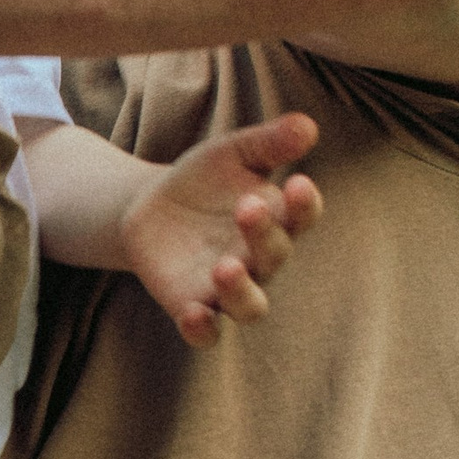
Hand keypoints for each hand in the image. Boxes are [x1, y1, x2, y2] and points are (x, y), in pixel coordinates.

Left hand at [120, 114, 322, 349]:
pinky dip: (203, 330)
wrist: (152, 209)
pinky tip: (193, 315)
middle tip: (248, 207)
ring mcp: (228, 288)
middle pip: (274, 256)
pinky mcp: (193, 307)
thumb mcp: (231, 153)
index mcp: (277, 220)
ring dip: (240, 291)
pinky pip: (207, 333)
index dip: (304, 204)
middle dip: (264, 234)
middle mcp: (260, 260)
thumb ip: (268, 143)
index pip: (301, 216)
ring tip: (225, 267)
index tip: (298, 182)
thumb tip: (307, 124)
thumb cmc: (205, 180)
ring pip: (249, 306)